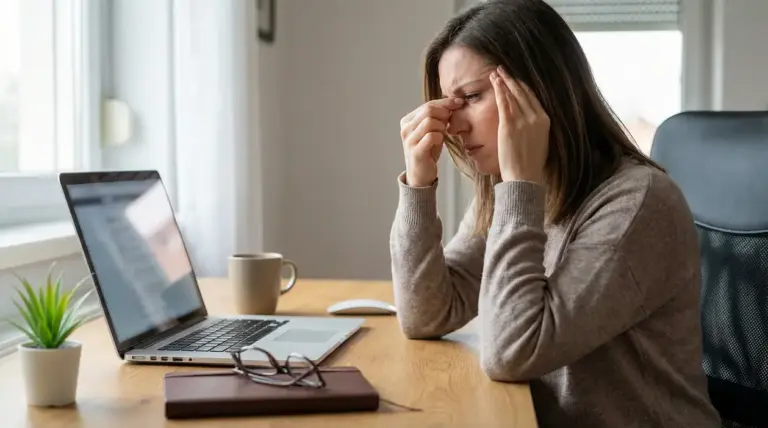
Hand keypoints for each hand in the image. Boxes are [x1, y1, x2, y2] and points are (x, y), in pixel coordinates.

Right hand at [399, 97, 464, 186]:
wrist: (420, 175)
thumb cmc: (428, 150)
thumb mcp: (433, 130)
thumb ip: (438, 117)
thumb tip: (454, 102)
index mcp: (408, 120)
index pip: (428, 104)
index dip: (445, 102)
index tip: (459, 103)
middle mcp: (405, 128)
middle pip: (428, 110)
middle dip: (444, 114)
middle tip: (449, 123)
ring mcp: (409, 140)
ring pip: (429, 122)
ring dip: (442, 127)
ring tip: (443, 134)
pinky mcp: (415, 151)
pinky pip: (431, 137)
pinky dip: (439, 137)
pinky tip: (440, 142)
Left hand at [490, 66, 549, 183]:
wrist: (525, 176)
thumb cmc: (530, 164)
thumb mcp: (539, 142)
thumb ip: (535, 129)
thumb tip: (530, 123)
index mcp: (545, 120)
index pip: (532, 98)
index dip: (522, 86)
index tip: (514, 79)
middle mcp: (536, 117)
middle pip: (523, 92)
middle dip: (511, 79)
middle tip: (502, 69)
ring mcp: (523, 120)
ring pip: (512, 95)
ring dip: (503, 81)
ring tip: (496, 72)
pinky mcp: (510, 124)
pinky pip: (504, 102)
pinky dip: (499, 90)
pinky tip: (495, 82)